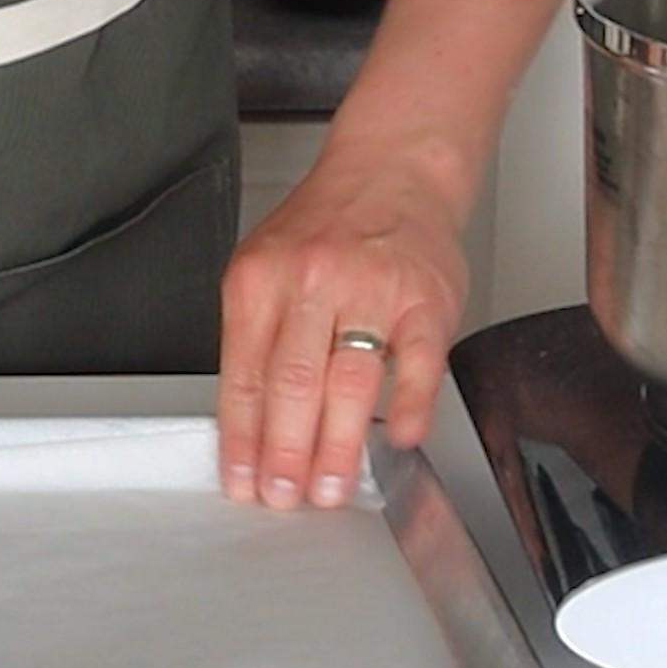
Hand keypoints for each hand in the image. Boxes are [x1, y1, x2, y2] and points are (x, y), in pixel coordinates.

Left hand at [216, 151, 468, 508]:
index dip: (242, 438)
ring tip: (332, 488)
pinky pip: (419, 361)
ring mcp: (371, 291)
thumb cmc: (325, 228)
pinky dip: (410, 405)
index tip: (242, 481)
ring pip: (348, 380)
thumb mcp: (264, 268)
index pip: (243, 375)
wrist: (392, 171)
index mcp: (259, 281)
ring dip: (338, 444)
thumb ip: (255, 338)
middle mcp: (310, 283)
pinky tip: (400, 440)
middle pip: (291, 383)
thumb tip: (248, 425)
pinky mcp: (424, 298)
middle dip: (285, 452)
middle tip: (285, 496)